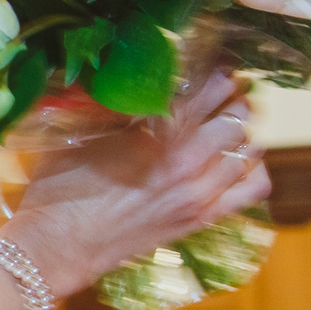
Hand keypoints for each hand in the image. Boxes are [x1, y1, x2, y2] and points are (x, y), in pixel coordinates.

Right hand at [3, 73, 270, 296]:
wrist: (56, 246)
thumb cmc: (58, 188)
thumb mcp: (79, 134)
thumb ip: (114, 105)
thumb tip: (132, 75)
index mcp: (156, 132)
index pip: (211, 86)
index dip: (218, 69)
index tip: (215, 63)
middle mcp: (187, 159)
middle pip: (238, 114)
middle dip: (233, 98)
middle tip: (222, 93)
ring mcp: (199, 191)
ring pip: (251, 147)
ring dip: (243, 132)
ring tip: (227, 125)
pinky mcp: (201, 217)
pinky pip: (254, 187)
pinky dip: (253, 169)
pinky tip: (234, 162)